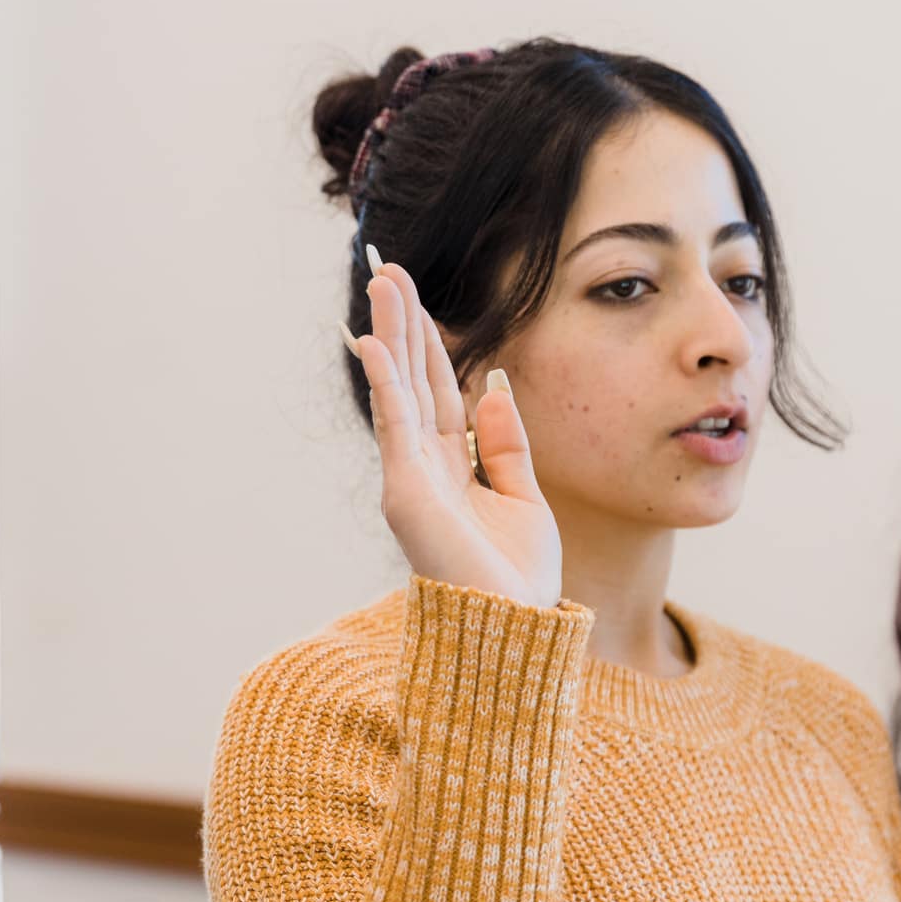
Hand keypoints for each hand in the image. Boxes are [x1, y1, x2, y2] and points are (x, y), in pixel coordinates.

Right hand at [346, 248, 562, 607]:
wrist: (512, 631)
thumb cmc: (518, 581)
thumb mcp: (525, 499)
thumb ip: (507, 446)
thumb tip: (494, 389)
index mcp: (454, 468)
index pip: (437, 393)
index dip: (429, 345)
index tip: (420, 299)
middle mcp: (426, 468)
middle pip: (412, 381)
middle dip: (402, 325)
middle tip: (389, 271)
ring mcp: (412, 479)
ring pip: (399, 392)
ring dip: (389, 336)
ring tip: (382, 284)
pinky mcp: (407, 494)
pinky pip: (396, 427)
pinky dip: (386, 384)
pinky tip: (375, 344)